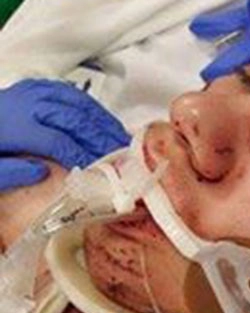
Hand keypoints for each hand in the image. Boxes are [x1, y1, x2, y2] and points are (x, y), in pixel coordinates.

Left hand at [0, 79, 129, 191]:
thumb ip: (10, 173)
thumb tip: (42, 172)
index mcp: (14, 127)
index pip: (58, 141)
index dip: (81, 156)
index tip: (98, 171)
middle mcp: (27, 104)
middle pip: (74, 119)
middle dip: (100, 138)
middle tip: (122, 155)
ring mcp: (33, 91)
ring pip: (77, 102)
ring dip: (102, 121)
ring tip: (121, 139)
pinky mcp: (36, 86)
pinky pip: (71, 92)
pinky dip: (91, 105)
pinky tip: (103, 120)